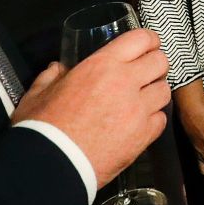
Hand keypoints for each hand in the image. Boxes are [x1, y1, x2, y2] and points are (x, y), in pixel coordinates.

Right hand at [12, 27, 169, 188]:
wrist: (53, 165)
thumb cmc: (43, 127)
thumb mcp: (39, 92)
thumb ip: (51, 76)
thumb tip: (58, 69)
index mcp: (102, 65)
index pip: (141, 39)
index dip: (148, 40)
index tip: (147, 45)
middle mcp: (126, 83)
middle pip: (160, 62)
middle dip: (156, 64)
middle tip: (146, 72)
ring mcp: (138, 111)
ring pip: (165, 91)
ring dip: (155, 92)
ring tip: (144, 98)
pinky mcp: (143, 136)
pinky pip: (161, 120)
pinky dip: (154, 119)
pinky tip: (141, 122)